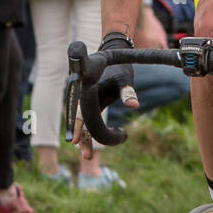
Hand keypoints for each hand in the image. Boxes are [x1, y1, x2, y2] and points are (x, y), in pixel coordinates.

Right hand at [71, 33, 138, 151]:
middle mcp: (84, 97)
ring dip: (86, 139)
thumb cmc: (120, 67)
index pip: (82, 112)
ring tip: (88, 157)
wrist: (115, 56)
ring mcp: (87, 102)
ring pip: (84, 123)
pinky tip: (89, 145)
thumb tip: (134, 105)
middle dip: (83, 139)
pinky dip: (89, 132)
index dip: (80, 127)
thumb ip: (128, 91)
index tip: (77, 141)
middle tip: (87, 156)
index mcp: (87, 91)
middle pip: (81, 121)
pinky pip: (89, 120)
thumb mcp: (125, 78)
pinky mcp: (92, 105)